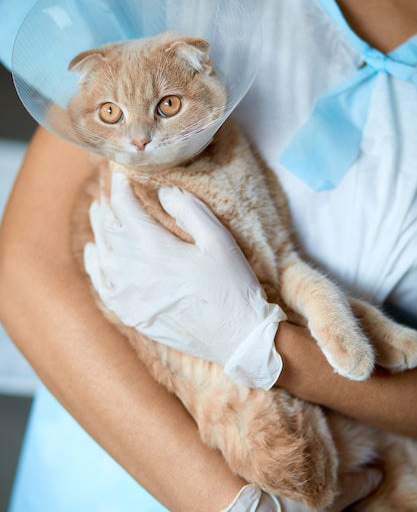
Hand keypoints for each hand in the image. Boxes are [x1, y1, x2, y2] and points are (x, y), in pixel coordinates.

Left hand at [84, 172, 285, 388]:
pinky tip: (95, 254)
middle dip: (107, 206)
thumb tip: (162, 191)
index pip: (125, 209)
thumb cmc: (233, 286)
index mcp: (156, 250)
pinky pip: (102, 286)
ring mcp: (129, 297)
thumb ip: (189, 210)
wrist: (236, 337)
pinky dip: (95, 266)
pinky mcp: (131, 315)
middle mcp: (134, 272)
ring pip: (102, 255)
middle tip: (110, 191)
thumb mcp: (219, 241)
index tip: (121, 174)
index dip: (121, 187)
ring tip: (100, 215)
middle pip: (107, 230)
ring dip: (98, 231)